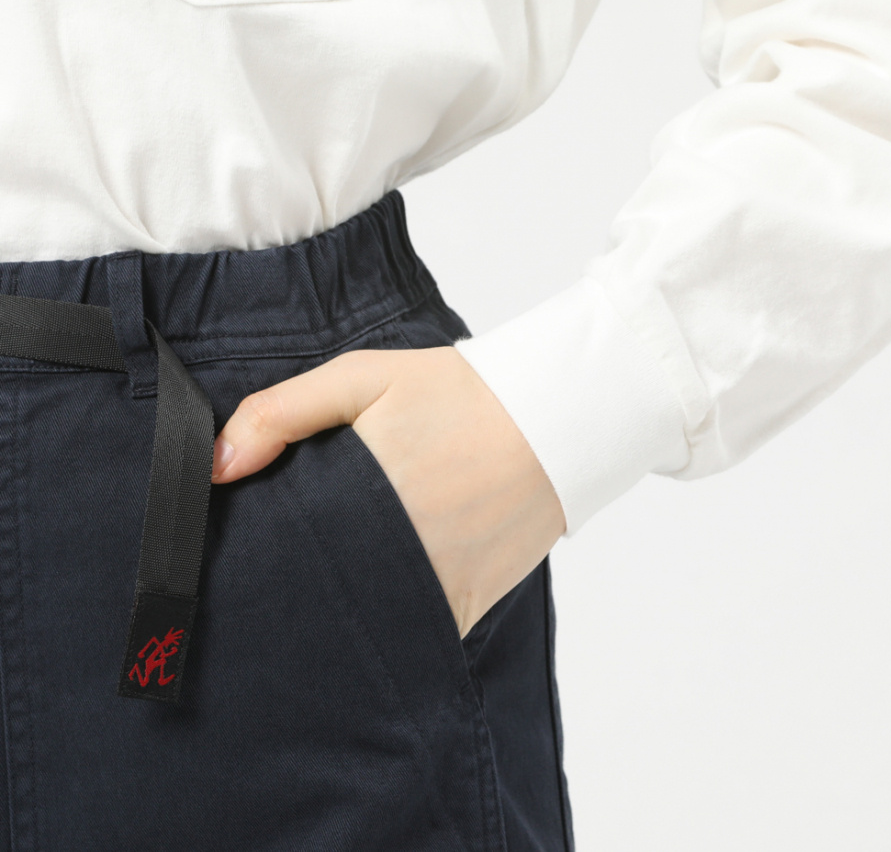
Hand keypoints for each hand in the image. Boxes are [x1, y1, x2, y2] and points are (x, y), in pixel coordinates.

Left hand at [210, 346, 566, 636]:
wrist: (555, 418)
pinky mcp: (465, 609)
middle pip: (310, 598)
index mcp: (359, 501)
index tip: (228, 557)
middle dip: (285, 589)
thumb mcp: (364, 378)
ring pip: (356, 626)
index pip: (275, 556)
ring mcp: (433, 591)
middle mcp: (395, 557)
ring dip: (334, 611)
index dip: (246, 559)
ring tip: (320, 582)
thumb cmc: (458, 394)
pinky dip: (386, 622)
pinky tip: (373, 594)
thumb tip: (213, 465)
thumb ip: (282, 413)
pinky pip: (408, 634)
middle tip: (266, 575)